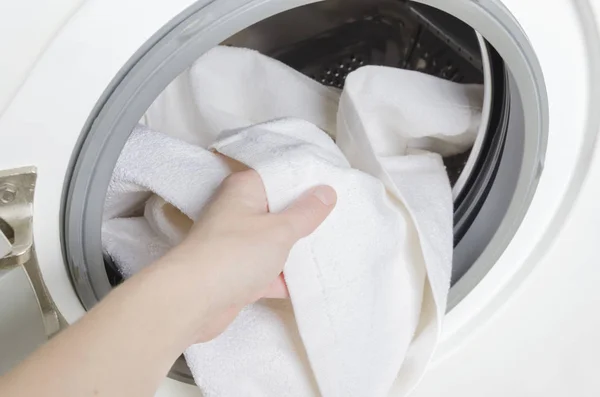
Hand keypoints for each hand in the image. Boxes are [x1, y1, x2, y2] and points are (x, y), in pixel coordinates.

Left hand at [159, 169, 335, 341]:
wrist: (193, 301)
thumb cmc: (236, 253)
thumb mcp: (280, 230)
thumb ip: (306, 213)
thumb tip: (326, 192)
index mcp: (244, 190)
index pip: (279, 177)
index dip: (305, 182)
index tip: (334, 187)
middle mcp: (238, 213)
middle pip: (278, 212)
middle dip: (306, 219)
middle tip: (341, 220)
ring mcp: (237, 245)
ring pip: (274, 243)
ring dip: (298, 251)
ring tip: (335, 249)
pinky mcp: (237, 274)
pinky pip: (268, 271)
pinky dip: (286, 278)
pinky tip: (315, 283)